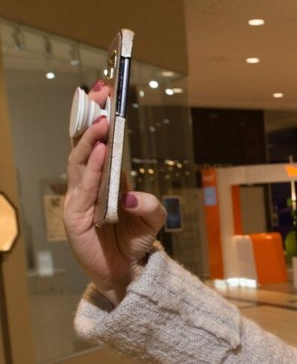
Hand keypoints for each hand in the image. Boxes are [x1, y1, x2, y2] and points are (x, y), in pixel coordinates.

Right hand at [63, 82, 166, 304]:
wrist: (128, 272)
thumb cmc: (136, 241)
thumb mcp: (153, 219)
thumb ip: (150, 205)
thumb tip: (131, 198)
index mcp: (106, 178)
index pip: (98, 141)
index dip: (99, 116)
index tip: (106, 90)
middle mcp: (89, 184)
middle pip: (84, 144)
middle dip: (90, 118)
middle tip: (99, 93)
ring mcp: (79, 199)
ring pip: (80, 162)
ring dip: (91, 140)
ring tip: (103, 121)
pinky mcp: (75, 217)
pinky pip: (84, 188)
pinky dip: (93, 169)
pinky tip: (102, 152)